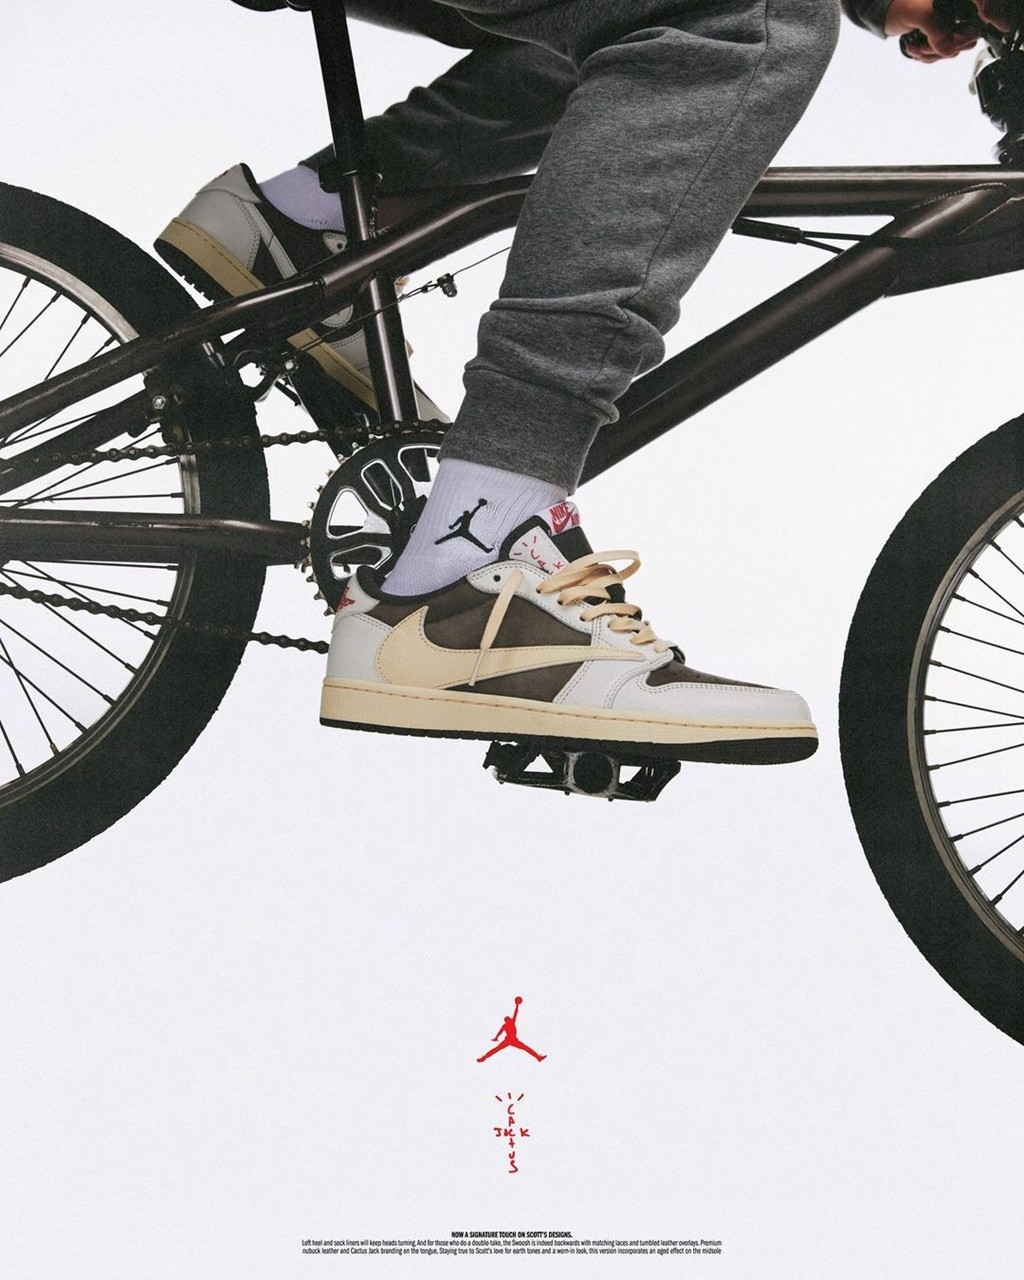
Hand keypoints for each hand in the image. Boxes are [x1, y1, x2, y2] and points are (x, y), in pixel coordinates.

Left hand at [885, 0, 1012, 61]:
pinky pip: (937, 55)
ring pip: (947, 53)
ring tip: (915, 46)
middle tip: (923, 45)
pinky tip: (913, 47)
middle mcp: (954, 18)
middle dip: (939, 50)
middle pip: (961, 44)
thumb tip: (949, 50)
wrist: (886, 14)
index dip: (959, 41)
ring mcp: (945, 29)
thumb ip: (936, 30)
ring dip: (929, 55)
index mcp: (957, 7)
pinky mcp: (936, 39)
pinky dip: (924, 56)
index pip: (972, 29)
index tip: (942, 44)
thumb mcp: (919, 15)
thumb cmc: (901, 7)